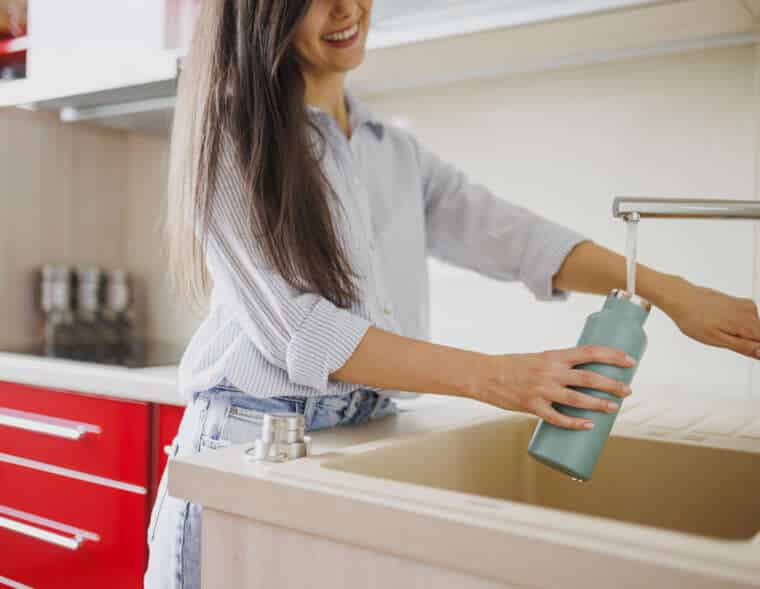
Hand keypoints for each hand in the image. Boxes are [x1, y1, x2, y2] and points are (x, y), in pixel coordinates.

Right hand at [475, 346, 634, 429]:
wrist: (485, 375)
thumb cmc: (513, 366)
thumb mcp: (538, 359)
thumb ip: (558, 368)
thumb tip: (584, 380)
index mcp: (553, 355)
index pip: (590, 352)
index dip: (613, 356)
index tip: (630, 361)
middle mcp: (550, 371)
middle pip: (589, 377)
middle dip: (613, 384)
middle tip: (628, 390)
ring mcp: (541, 389)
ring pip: (577, 399)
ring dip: (599, 404)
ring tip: (614, 408)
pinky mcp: (532, 406)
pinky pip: (557, 418)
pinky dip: (574, 423)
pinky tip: (588, 426)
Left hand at [661, 280, 759, 358]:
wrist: (681, 298)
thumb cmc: (693, 318)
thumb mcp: (717, 339)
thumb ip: (743, 347)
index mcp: (747, 324)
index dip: (755, 348)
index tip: (740, 346)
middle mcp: (751, 312)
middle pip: (759, 334)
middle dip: (747, 341)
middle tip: (725, 339)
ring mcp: (746, 305)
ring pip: (753, 327)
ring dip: (740, 333)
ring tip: (719, 329)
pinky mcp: (740, 302)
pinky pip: (747, 319)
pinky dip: (737, 324)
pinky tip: (721, 322)